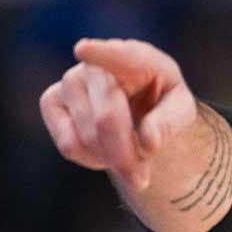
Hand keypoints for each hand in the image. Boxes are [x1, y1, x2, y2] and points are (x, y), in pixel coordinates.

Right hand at [39, 38, 196, 189]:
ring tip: (130, 155)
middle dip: (124, 155)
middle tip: (142, 181)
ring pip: (87, 137)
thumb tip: (148, 142)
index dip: (100, 52)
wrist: (137, 104)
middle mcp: (97, 64)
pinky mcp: (51, 101)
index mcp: (136, 57)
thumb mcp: (180, 109)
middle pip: (106, 118)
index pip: (117, 54)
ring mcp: (70, 80)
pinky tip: (105, 150)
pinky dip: (91, 159)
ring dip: (113, 159)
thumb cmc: (161, 101)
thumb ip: (170, 122)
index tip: (84, 50)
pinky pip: (68, 144)